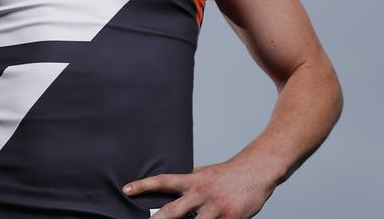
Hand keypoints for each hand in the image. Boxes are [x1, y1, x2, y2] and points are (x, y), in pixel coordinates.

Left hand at [122, 161, 277, 218]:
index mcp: (193, 180)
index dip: (143, 185)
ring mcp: (216, 208)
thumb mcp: (204, 173)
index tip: (127, 189)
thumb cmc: (228, 174)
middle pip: (174, 209)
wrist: (257, 171)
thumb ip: (188, 182)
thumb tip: (169, 187)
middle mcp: (202, 193)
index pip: (163, 181)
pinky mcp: (231, 218)